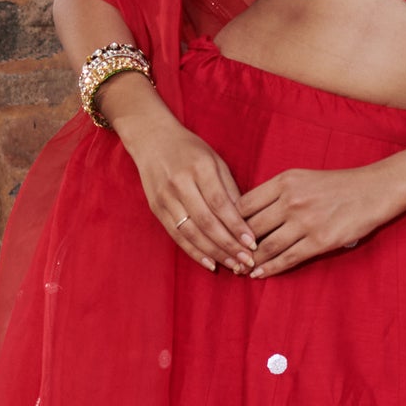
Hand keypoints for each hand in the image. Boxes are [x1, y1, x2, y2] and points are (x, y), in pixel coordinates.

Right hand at [107, 89, 259, 273]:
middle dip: (229, 245)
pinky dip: (194, 252)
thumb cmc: (190, 150)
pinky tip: (210, 263)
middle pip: (207, 221)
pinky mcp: (156, 209)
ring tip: (234, 266)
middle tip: (247, 261)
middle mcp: (180, 183)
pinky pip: (177, 235)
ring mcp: (165, 197)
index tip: (253, 243)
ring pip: (192, 232)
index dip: (237, 226)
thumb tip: (248, 219)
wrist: (152, 139)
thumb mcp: (215, 161)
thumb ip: (230, 189)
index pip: (221, 203)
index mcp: (200, 167)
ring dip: (214, 253)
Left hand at [240, 160, 405, 278]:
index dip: (229, 222)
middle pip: (251, 228)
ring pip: (266, 246)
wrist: (373, 190)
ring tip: (240, 269)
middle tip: (226, 256)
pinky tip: (259, 274)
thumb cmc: (336, 185)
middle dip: (236, 245)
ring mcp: (305, 222)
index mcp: (284, 181)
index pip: (244, 204)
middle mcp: (291, 200)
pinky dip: (270, 268)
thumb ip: (276, 193)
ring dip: (250, 261)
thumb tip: (248, 215)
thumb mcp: (302, 178)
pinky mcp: (320, 241)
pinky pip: (288, 258)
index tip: (222, 234)